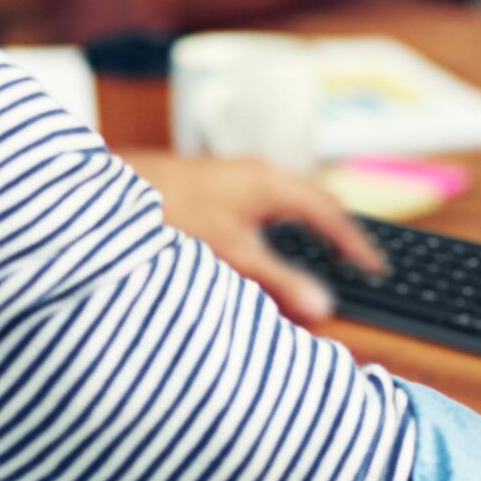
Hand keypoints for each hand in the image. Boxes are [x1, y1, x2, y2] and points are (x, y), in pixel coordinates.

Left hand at [123, 152, 384, 325]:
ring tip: (316, 257)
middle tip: (353, 260)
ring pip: (281, 203)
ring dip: (301, 229)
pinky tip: (259, 248)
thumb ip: (277, 282)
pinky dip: (272, 229)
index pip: (328, 212)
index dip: (354, 243)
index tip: (375, 267)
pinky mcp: (208, 186)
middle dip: (333, 231)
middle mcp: (253, 172)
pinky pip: (257, 206)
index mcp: (268, 182)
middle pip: (309, 201)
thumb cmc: (166, 212)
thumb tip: (323, 308)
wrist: (105, 190)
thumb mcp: (229, 253)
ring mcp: (230, 176)